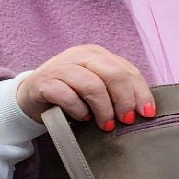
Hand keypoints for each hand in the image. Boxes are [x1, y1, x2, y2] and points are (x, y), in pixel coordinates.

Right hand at [16, 45, 154, 129]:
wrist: (31, 96)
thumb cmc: (71, 93)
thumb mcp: (96, 87)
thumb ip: (117, 91)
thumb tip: (143, 109)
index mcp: (97, 55)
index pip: (127, 71)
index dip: (141, 93)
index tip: (147, 113)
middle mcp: (80, 56)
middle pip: (113, 75)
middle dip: (124, 101)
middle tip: (125, 120)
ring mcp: (60, 67)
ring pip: (93, 86)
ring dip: (103, 109)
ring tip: (105, 124)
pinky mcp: (43, 82)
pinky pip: (67, 96)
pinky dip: (79, 110)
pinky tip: (82, 118)